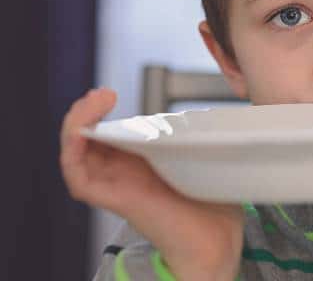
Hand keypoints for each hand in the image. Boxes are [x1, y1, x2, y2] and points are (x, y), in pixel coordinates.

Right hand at [60, 88, 243, 279]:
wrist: (217, 238)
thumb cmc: (212, 202)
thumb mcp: (199, 156)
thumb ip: (190, 135)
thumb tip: (197, 111)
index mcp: (138, 163)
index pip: (105, 135)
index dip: (99, 113)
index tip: (109, 95)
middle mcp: (121, 174)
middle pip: (86, 141)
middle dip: (85, 112)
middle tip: (103, 95)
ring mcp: (115, 186)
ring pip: (76, 155)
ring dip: (77, 124)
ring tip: (94, 103)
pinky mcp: (114, 200)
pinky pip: (79, 178)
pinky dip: (74, 152)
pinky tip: (84, 132)